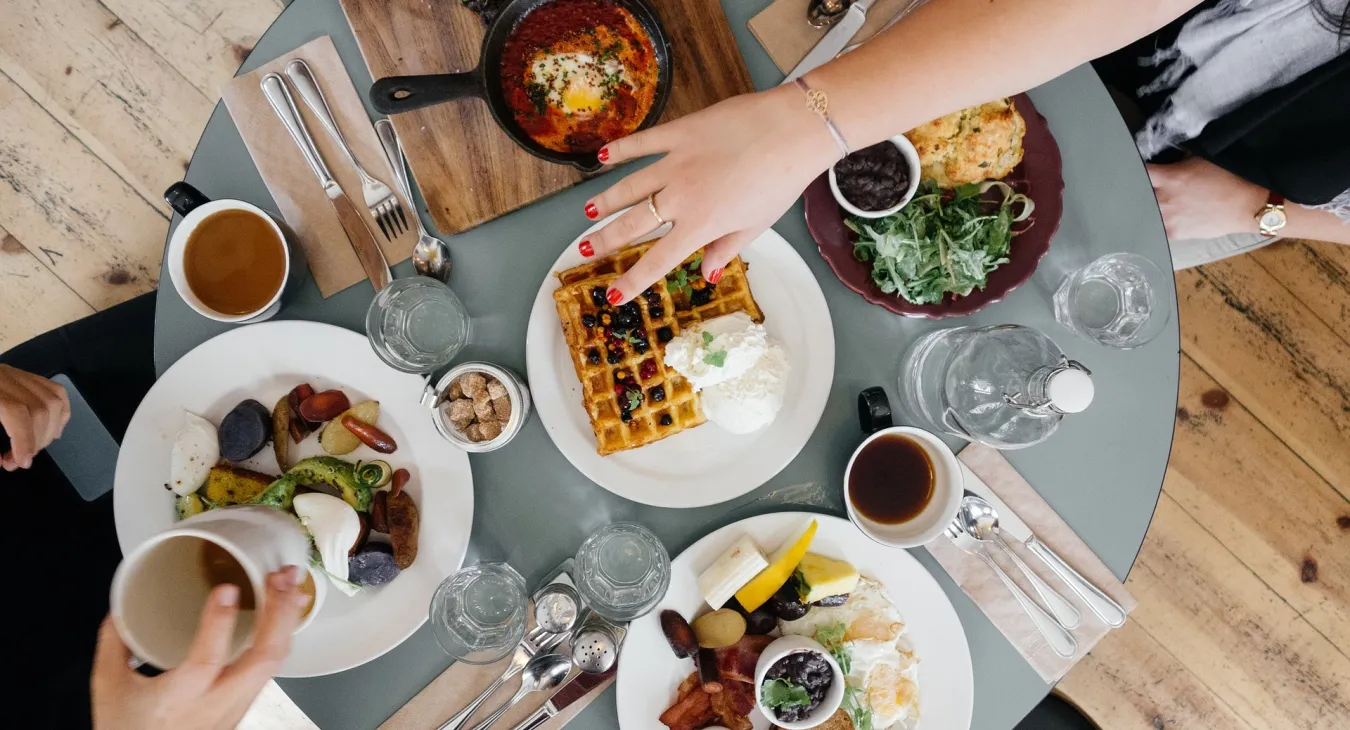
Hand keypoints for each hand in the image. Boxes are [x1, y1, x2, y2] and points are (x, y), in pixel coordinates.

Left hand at [0, 364, 69, 469]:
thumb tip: (1, 460)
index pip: (16, 411)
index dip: (24, 439)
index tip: (21, 463)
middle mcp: (3, 376)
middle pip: (39, 407)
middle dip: (36, 441)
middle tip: (19, 460)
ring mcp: (16, 374)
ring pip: (53, 400)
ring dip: (50, 431)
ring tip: (33, 448)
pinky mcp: (24, 376)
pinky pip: (55, 392)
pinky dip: (60, 414)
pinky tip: (50, 431)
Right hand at [91, 566, 308, 729]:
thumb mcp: (109, 687)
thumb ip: (115, 643)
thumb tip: (122, 606)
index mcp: (179, 699)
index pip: (206, 661)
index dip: (218, 623)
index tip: (227, 589)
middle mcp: (217, 704)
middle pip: (263, 659)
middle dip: (278, 613)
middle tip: (280, 577)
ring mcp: (236, 707)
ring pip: (274, 664)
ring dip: (286, 621)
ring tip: (290, 585)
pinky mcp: (245, 706)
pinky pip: (271, 669)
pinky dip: (281, 636)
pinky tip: (286, 613)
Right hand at [580, 84, 838, 302]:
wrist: (793, 131)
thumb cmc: (781, 181)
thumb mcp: (757, 225)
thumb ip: (727, 248)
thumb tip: (708, 274)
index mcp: (701, 225)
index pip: (657, 260)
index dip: (632, 281)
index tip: (613, 296)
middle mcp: (680, 197)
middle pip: (633, 224)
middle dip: (606, 240)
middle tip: (585, 250)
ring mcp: (676, 162)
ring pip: (629, 185)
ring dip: (605, 200)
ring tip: (587, 212)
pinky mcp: (680, 133)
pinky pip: (643, 143)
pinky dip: (621, 150)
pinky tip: (603, 157)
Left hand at [1147, 158, 1269, 240]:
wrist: (1247, 206)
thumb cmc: (1229, 179)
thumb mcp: (1202, 160)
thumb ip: (1179, 160)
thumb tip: (1169, 159)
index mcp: (1169, 178)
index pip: (1140, 172)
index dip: (1137, 169)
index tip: (1139, 169)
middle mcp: (1163, 199)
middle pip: (1139, 194)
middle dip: (1142, 190)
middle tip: (1147, 188)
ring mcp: (1167, 219)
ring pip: (1146, 212)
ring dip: (1150, 207)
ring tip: (1158, 204)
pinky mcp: (1174, 233)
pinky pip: (1157, 227)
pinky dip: (1159, 222)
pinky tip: (1166, 218)